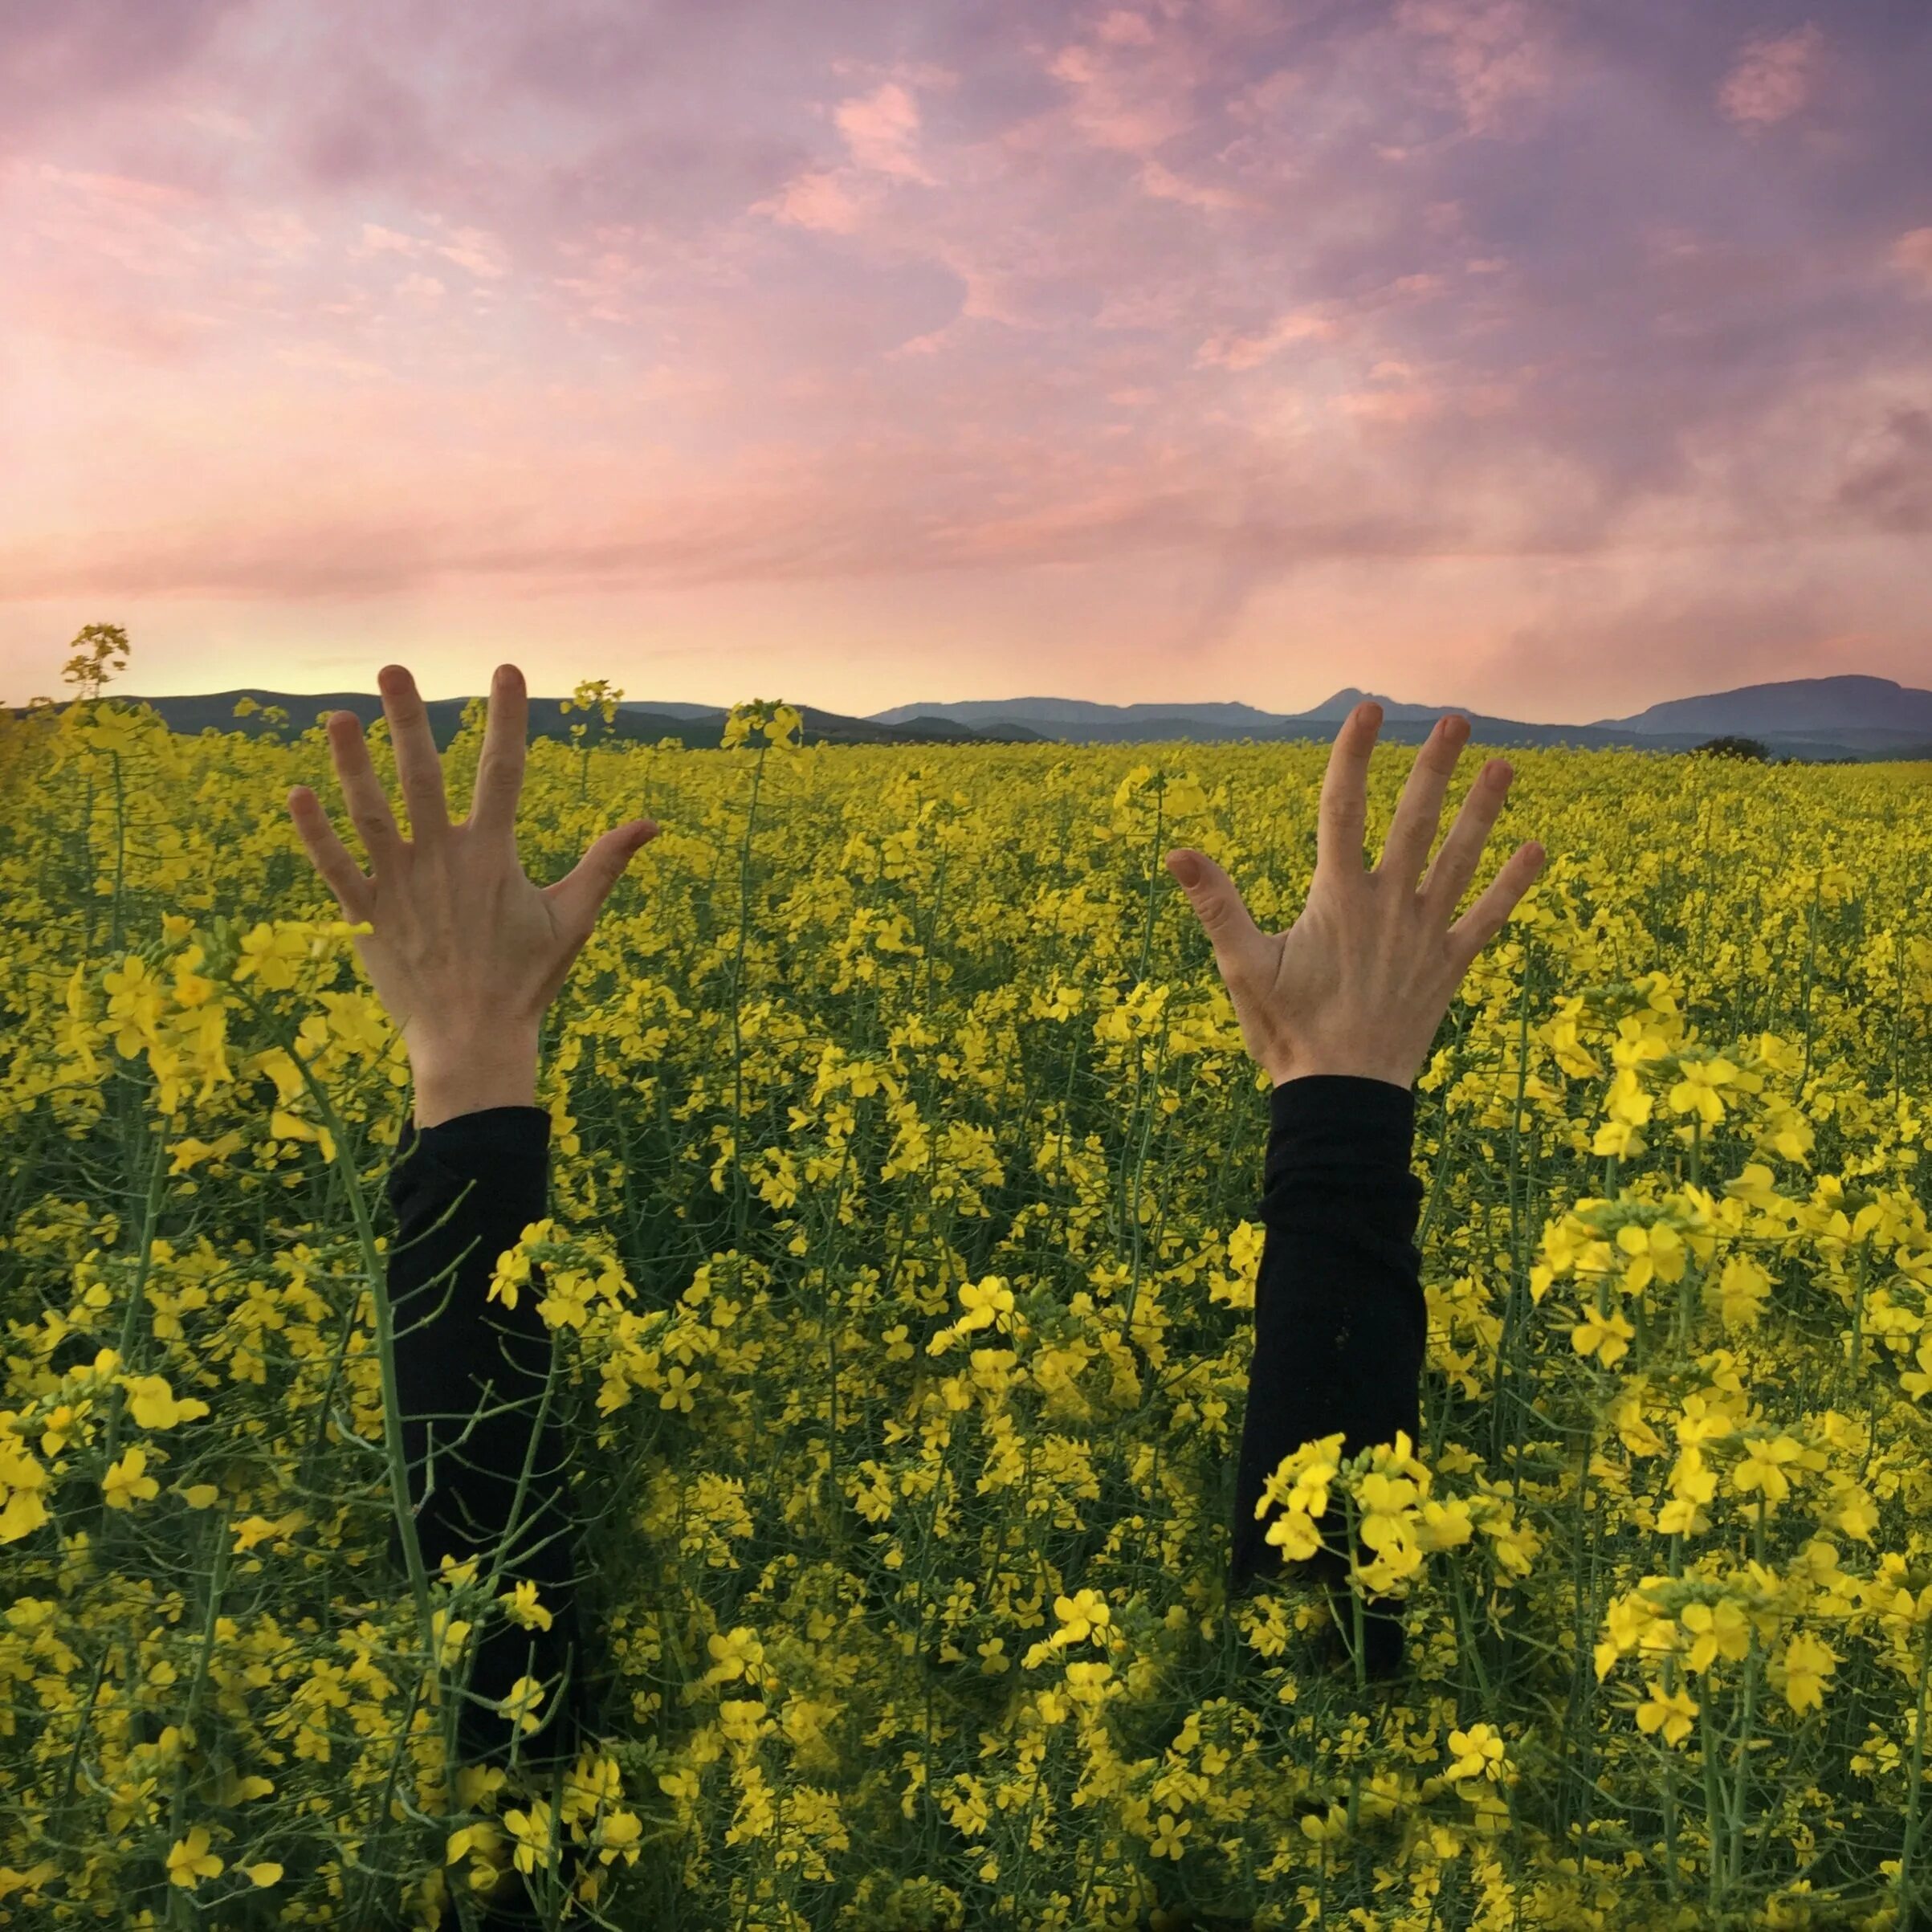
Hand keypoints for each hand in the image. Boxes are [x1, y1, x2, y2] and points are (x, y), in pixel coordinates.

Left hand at [286, 663, 660, 1126]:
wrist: (475, 1042)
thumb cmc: (528, 981)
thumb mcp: (574, 919)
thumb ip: (606, 864)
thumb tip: (652, 824)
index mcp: (494, 854)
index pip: (504, 770)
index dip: (506, 717)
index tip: (506, 670)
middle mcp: (444, 859)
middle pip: (420, 775)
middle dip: (407, 718)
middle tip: (393, 669)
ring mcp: (400, 886)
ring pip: (369, 812)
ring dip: (351, 763)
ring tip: (339, 716)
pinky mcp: (366, 916)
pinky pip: (335, 868)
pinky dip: (314, 833)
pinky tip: (297, 794)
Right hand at [1164, 701, 1544, 1090]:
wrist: (1343, 1096)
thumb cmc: (1287, 1032)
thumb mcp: (1242, 967)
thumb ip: (1216, 905)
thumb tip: (1178, 853)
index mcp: (1337, 898)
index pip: (1342, 809)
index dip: (1354, 756)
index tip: (1367, 710)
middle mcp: (1387, 905)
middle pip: (1415, 821)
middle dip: (1434, 767)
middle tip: (1456, 719)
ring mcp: (1424, 934)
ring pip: (1460, 860)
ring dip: (1483, 812)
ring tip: (1504, 766)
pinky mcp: (1448, 966)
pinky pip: (1487, 919)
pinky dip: (1512, 886)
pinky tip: (1537, 851)